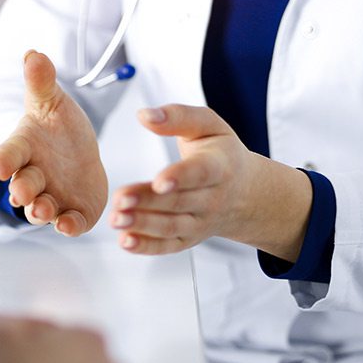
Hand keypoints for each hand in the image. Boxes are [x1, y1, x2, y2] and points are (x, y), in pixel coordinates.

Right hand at [0, 50, 107, 235]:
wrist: (78, 152)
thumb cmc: (57, 127)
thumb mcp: (51, 101)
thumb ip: (41, 81)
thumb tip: (32, 53)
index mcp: (23, 148)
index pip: (8, 154)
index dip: (2, 160)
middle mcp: (33, 176)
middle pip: (23, 185)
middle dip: (21, 190)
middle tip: (21, 192)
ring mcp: (52, 197)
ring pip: (41, 209)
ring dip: (40, 211)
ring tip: (42, 210)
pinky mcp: (74, 212)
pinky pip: (70, 222)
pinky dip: (69, 226)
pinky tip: (70, 225)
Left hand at [109, 104, 311, 256]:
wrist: (245, 193)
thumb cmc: (221, 153)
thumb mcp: (209, 126)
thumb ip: (178, 116)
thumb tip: (145, 115)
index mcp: (220, 167)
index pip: (200, 173)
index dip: (179, 177)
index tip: (158, 180)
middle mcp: (213, 199)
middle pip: (178, 202)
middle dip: (148, 202)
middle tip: (120, 198)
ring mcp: (201, 222)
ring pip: (171, 226)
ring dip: (142, 225)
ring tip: (116, 219)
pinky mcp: (189, 239)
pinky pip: (168, 246)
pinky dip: (147, 247)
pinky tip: (126, 241)